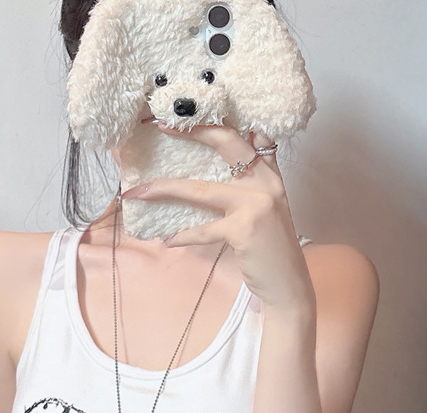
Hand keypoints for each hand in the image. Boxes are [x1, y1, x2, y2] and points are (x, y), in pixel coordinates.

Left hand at [121, 123, 314, 313]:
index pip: (245, 135)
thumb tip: (220, 172)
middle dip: (191, 132)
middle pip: (225, 144)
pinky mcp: (244, 229)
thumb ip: (251, 185)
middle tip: (161, 127)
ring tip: (138, 192)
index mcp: (269, 174)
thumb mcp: (267, 208)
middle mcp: (265, 182)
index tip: (184, 116)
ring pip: (201, 189)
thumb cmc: (270, 248)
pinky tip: (168, 241)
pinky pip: (203, 230)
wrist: (287, 283)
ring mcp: (256, 204)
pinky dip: (183, 236)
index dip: (215, 122)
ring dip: (165, 189)